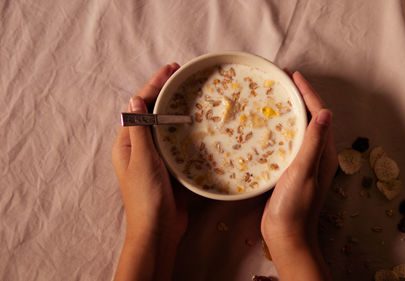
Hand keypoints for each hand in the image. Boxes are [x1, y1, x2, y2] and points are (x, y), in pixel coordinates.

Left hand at [112, 63, 186, 280]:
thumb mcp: (141, 160)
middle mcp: (140, 146)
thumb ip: (139, 130)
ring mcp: (156, 155)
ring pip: (165, 125)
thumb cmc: (145, 196)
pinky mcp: (171, 165)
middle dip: (165, 92)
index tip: (171, 70)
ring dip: (176, 108)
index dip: (154, 85)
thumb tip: (135, 99)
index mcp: (128, 143)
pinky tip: (198, 121)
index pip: (139, 106)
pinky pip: (177, 140)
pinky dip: (185, 128)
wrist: (159, 229)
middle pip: (152, 112)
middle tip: (184, 75)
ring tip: (192, 92)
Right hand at [261, 71, 336, 280]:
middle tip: (283, 80)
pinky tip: (270, 125)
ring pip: (300, 128)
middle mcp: (318, 154)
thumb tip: (324, 113)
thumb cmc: (296, 207)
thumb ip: (314, 144)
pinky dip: (283, 127)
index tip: (294, 75)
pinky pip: (290, 141)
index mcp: (325, 153)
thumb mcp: (304, 173)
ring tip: (276, 95)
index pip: (319, 114)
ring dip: (291, 110)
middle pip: (312, 118)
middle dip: (300, 96)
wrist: (287, 235)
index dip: (308, 93)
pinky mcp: (293, 170)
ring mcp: (306, 162)